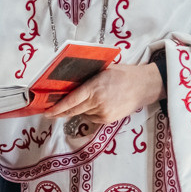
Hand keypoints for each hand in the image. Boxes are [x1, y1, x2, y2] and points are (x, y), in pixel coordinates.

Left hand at [44, 63, 163, 125]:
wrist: (144, 86)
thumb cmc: (122, 74)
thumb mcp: (103, 71)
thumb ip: (86, 79)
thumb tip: (68, 85)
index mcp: (94, 87)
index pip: (70, 101)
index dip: (57, 108)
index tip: (46, 112)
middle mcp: (97, 102)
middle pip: (73, 111)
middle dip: (60, 112)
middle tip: (51, 113)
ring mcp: (103, 112)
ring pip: (82, 114)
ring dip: (79, 110)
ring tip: (88, 100)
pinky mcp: (107, 120)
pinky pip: (91, 118)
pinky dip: (90, 113)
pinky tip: (98, 105)